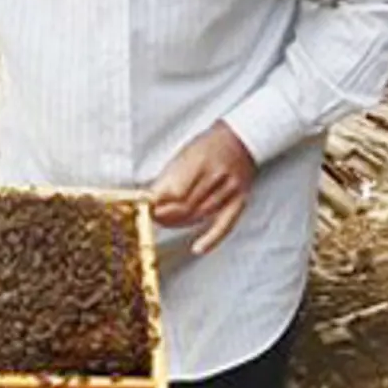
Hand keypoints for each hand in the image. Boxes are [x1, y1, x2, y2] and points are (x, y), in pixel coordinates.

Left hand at [149, 121, 256, 255]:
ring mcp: (230, 190)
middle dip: (165, 214)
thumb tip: (152, 198)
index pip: (176, 191)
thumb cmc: (209, 145)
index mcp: (201, 160)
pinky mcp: (239, 201)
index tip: (146, 207)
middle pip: (187, 205)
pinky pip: (225, 224)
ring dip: (179, 223)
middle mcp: (217, 175)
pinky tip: (198, 248)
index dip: (159, 203)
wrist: (241, 139)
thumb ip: (171, 176)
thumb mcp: (186, 152)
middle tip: (152, 217)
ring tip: (164, 223)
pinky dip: (210, 239)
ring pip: (200, 216)